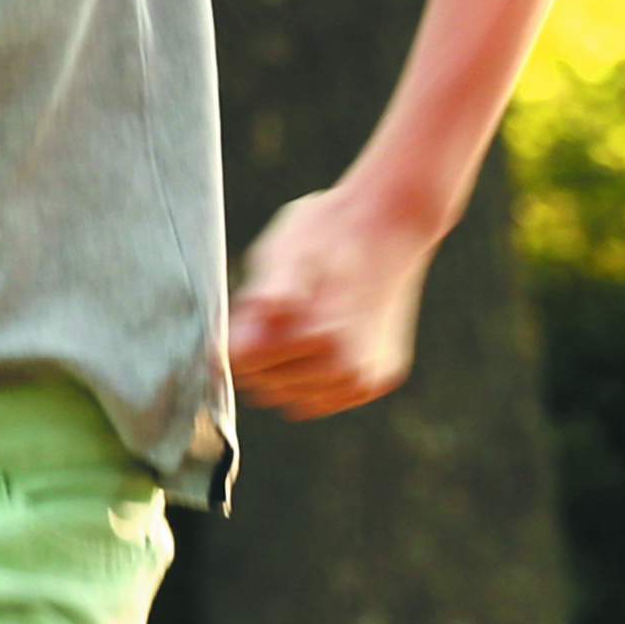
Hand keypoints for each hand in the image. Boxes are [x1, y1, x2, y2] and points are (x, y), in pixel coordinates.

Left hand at [224, 180, 439, 417]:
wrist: (390, 223)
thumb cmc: (328, 232)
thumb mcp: (282, 254)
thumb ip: (258, 307)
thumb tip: (234, 350)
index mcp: (315, 335)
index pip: (240, 364)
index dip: (239, 334)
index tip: (254, 308)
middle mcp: (345, 367)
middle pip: (266, 385)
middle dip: (265, 353)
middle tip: (287, 310)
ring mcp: (365, 378)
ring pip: (295, 399)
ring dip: (292, 369)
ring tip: (310, 323)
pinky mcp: (378, 381)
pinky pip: (326, 398)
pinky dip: (321, 374)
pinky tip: (332, 337)